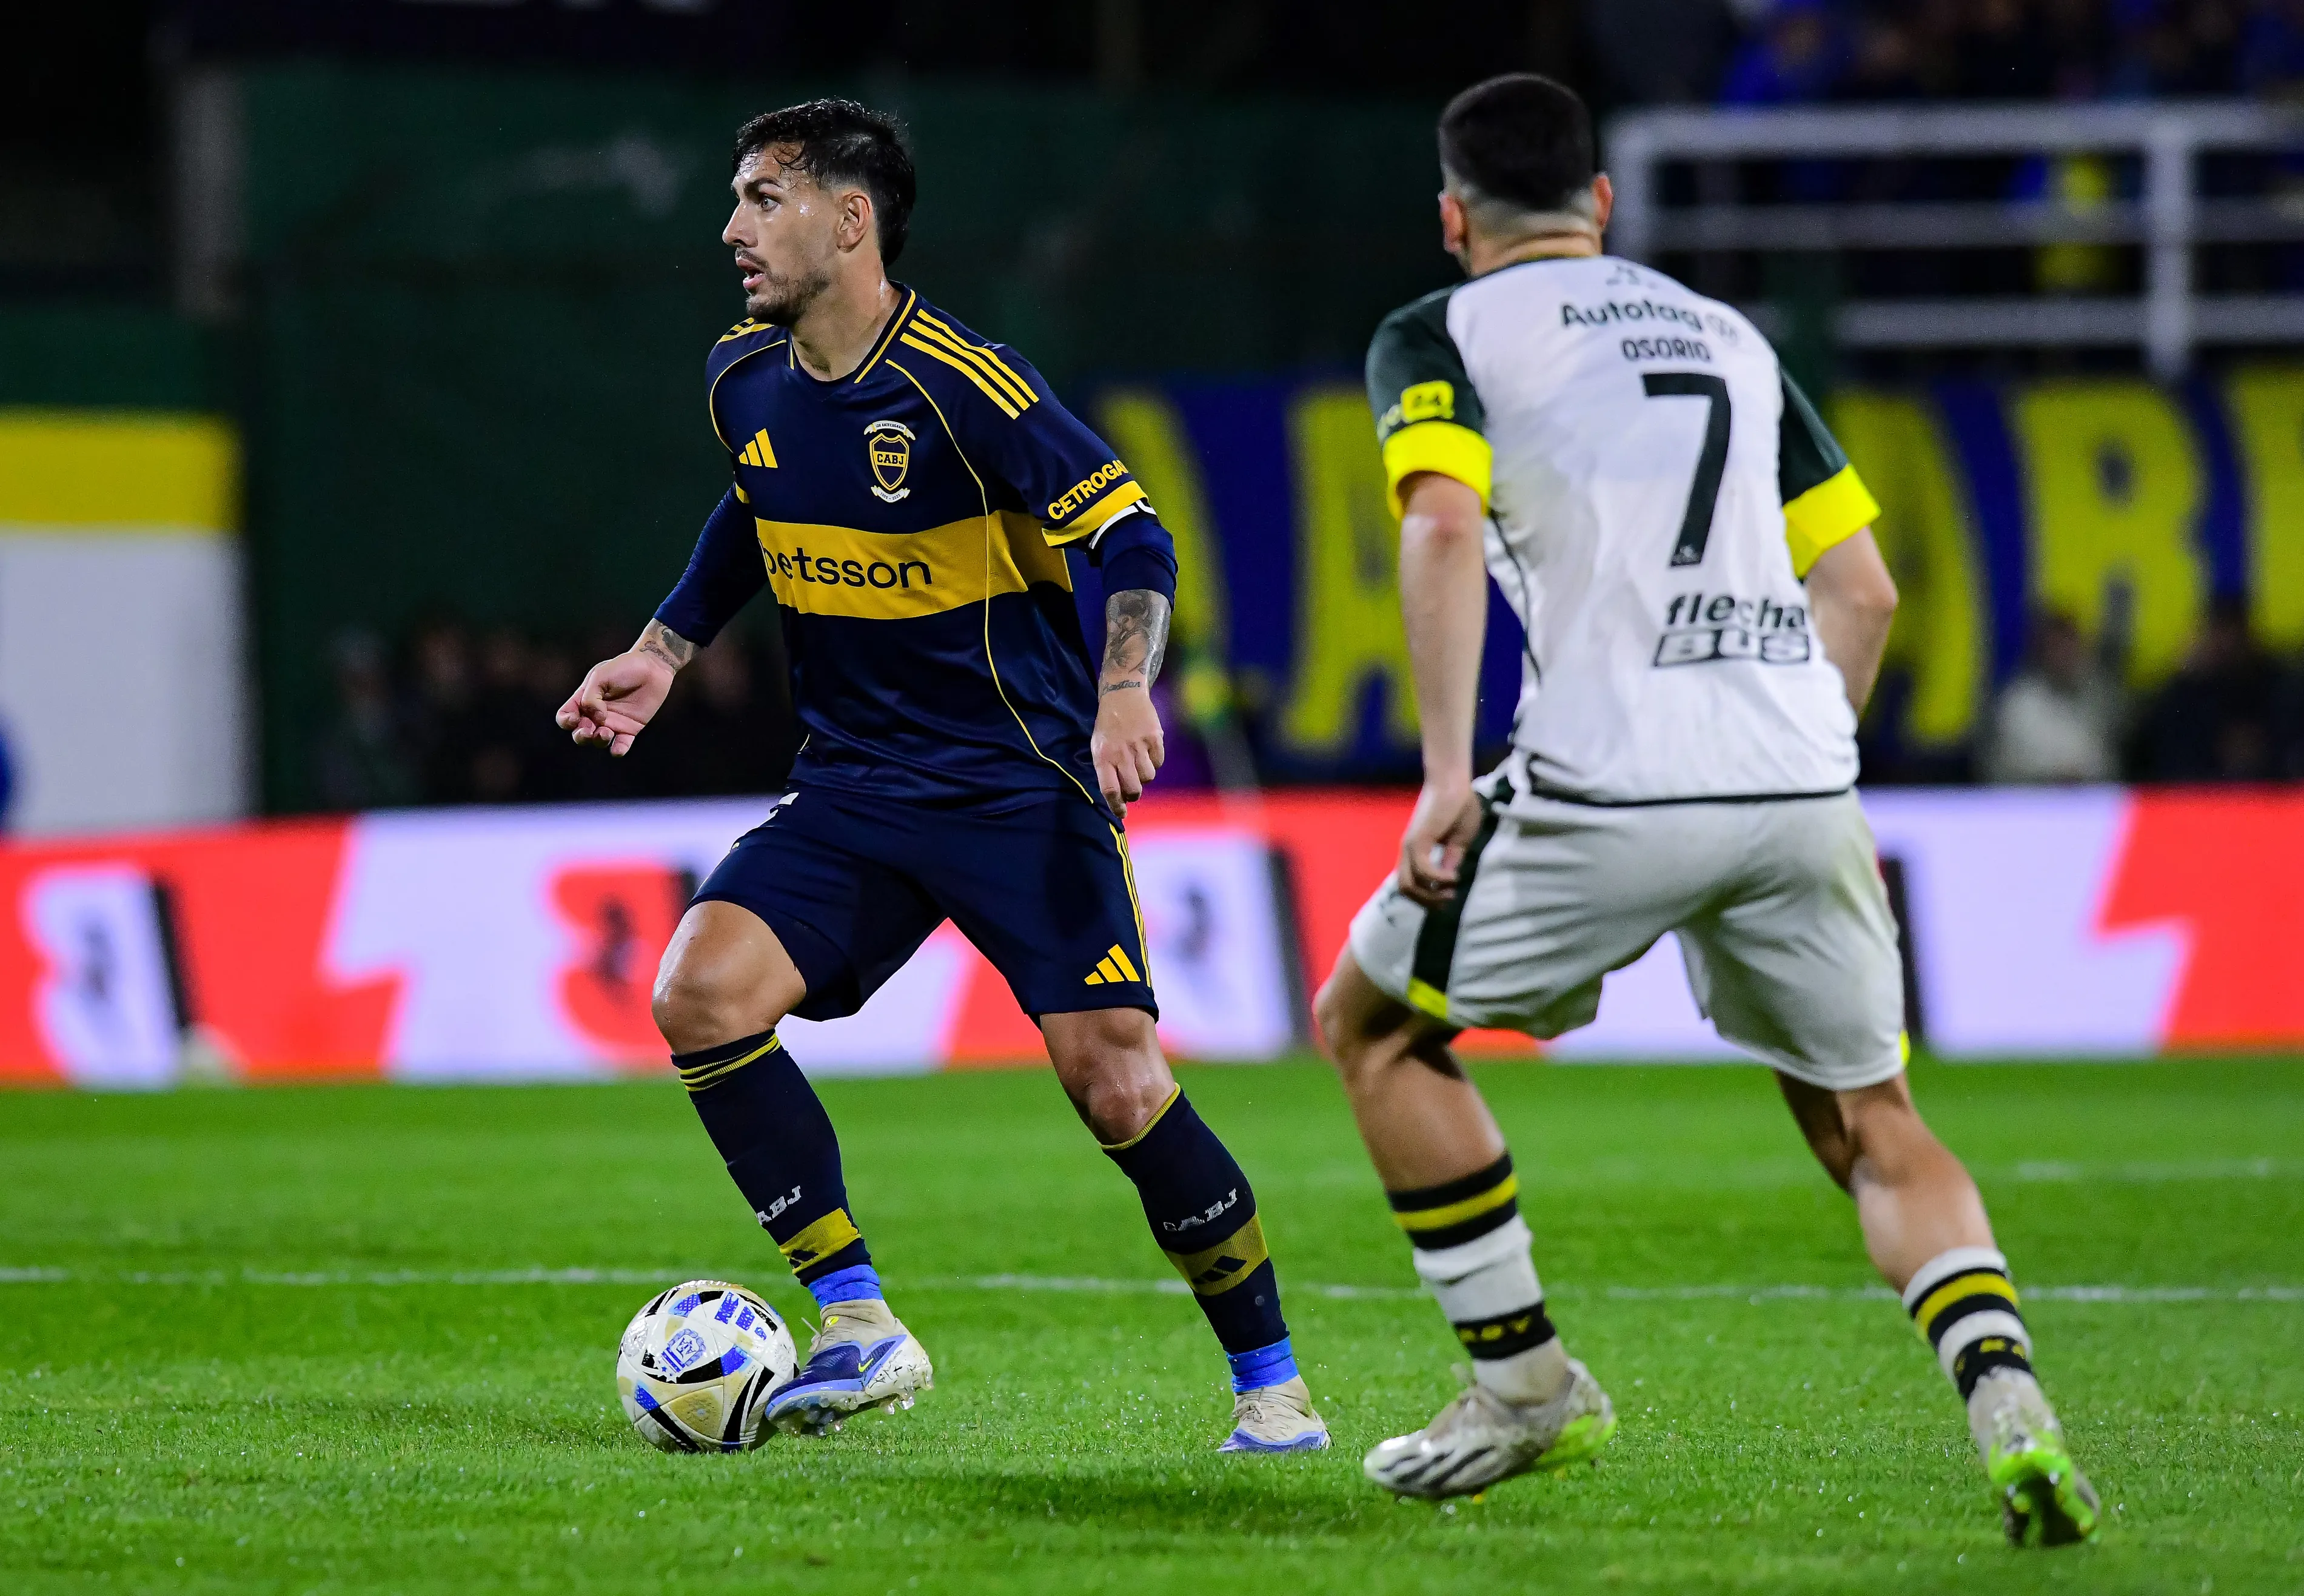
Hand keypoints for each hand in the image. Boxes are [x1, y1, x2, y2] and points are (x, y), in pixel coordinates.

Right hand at [555, 650, 674, 756]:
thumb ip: (591, 696)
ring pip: (598, 741)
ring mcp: (613, 722)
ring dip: (598, 740)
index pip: (566, 716)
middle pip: (580, 733)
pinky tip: (617, 750)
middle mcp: (596, 714)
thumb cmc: (623, 668)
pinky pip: (621, 745)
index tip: (574, 718)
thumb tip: (596, 717)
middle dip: (580, 736)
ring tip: (606, 732)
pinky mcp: (630, 729)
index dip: (566, 721)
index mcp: (583, 699)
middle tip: (588, 731)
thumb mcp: (600, 675)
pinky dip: (618, 751)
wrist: (652, 667)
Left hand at [1092, 683, 1164, 817]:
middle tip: (1132, 790)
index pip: (1110, 790)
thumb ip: (1107, 771)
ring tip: (1138, 765)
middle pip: (1133, 788)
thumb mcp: (1098, 747)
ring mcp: (1139, 745)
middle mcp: (1121, 753)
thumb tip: (1119, 797)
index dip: (1117, 806)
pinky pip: (1159, 762)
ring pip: (1148, 777)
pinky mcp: (1154, 737)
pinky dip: (1154, 762)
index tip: (1122, 814)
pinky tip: (1147, 752)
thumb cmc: (1108, 726)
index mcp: (1103, 757)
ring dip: (1144, 777)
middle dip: (1134, 794)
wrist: (1122, 694)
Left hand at [1396, 777, 1481, 905]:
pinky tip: (1454, 877)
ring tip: (1451, 891)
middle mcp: (1408, 851)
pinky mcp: (1417, 840)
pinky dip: (1438, 878)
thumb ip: (1451, 858)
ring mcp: (1410, 846)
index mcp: (1416, 852)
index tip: (1450, 896)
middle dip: (1426, 902)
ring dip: (1429, 895)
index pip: (1411, 884)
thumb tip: (1449, 877)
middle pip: (1405, 889)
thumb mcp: (1459, 840)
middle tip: (1449, 900)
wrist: (1453, 782)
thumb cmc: (1459, 806)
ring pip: (1407, 885)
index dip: (1428, 897)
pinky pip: (1423, 870)